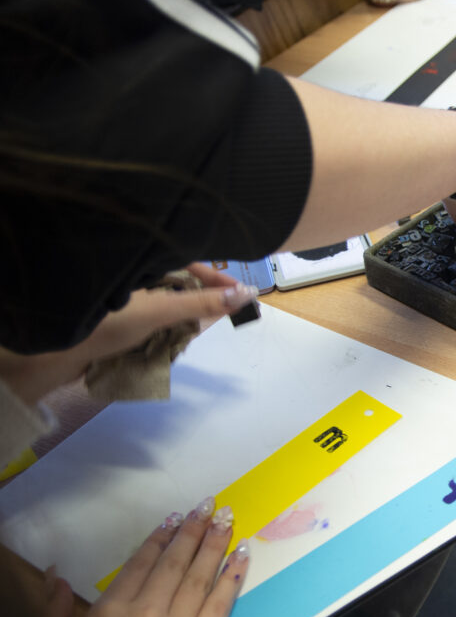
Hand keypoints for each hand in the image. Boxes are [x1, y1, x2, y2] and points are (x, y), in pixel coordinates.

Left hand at [0, 263, 258, 404]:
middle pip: (180, 280)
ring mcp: (123, 296)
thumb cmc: (103, 323)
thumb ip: (201, 303)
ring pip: (167, 301)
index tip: (240, 292)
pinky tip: (165, 341)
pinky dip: (163, 330)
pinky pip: (152, 319)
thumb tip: (245, 294)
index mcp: (142, 260)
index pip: (189, 260)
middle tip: (222, 314)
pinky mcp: (115, 318)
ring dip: (181, 318)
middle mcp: (133, 273)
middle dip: (201, 298)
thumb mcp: (158, 311)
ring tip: (189, 333)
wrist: (49, 357)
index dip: (216, 275)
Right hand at [40, 499, 248, 616]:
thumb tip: (56, 578)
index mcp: (108, 613)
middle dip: (194, 532)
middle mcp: (144, 614)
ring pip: (200, 577)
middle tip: (211, 506)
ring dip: (216, 545)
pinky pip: (220, 605)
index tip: (175, 518)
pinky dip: (233, 577)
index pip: (140, 564)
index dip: (160, 538)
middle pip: (174, 563)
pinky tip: (242, 557)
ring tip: (229, 520)